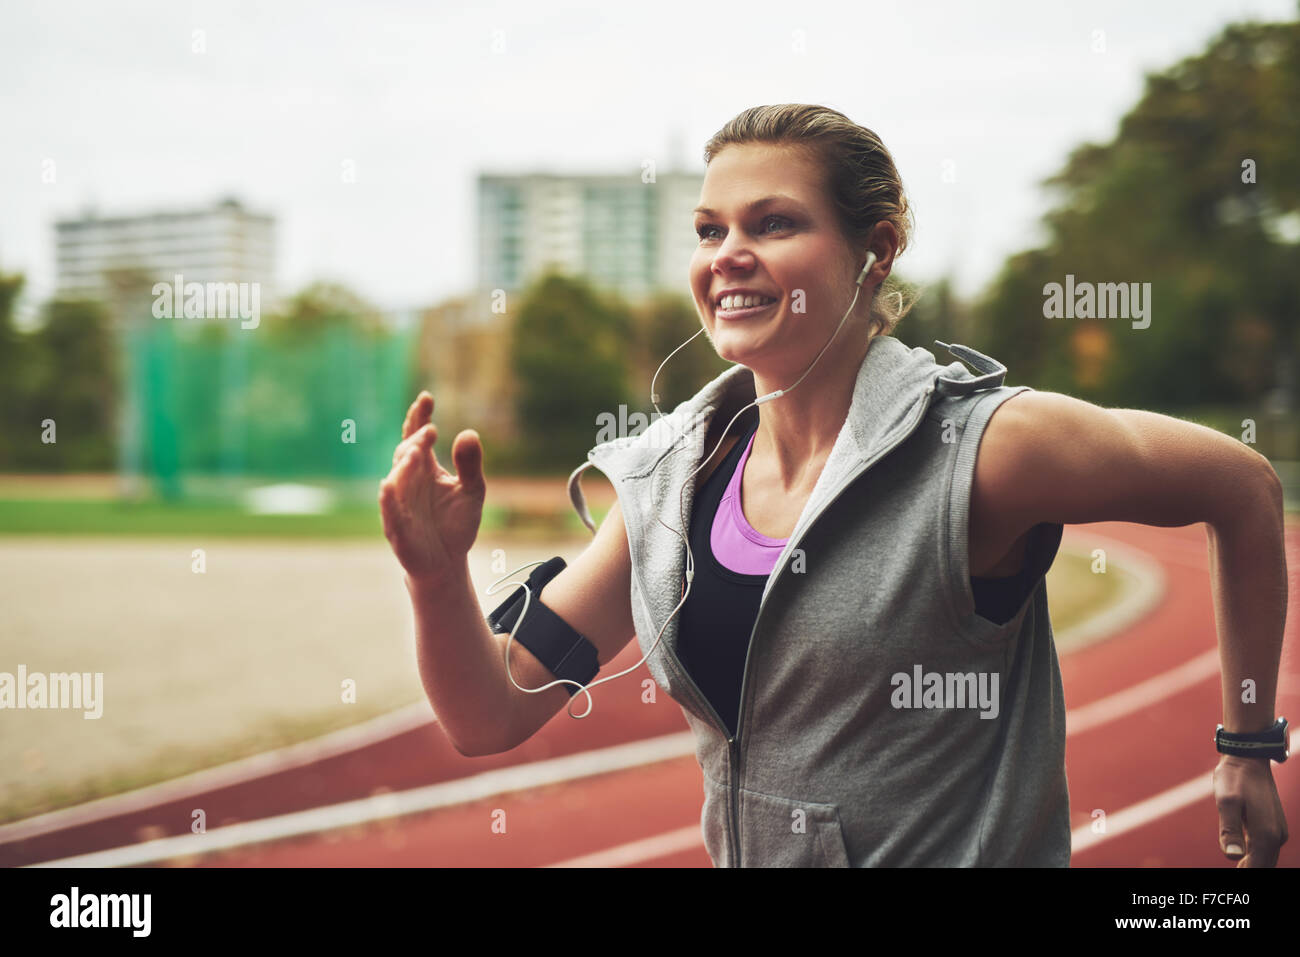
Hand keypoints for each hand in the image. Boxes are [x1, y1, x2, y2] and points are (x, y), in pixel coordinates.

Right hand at [378, 392, 485, 586]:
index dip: (419, 417)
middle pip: (406, 454)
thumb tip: (469, 432)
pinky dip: (389, 499)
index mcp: (425, 468)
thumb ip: (470, 463)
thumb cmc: (456, 522)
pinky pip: (390, 511)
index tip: (426, 398)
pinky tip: (389, 486)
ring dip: (404, 466)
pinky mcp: (397, 528)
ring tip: (417, 452)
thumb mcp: (472, 490)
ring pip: (396, 480)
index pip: (418, 436)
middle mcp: (408, 481)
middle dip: (416, 441)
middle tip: (431, 431)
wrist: (447, 562)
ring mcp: (400, 504)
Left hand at [1213, 754, 1287, 866]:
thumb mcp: (1226, 802)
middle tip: (1234, 872)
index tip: (1235, 874)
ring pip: (1265, 860)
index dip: (1244, 874)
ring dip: (1252, 866)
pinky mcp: (1272, 827)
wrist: (1248, 759)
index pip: (1255, 868)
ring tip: (1238, 870)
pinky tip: (1242, 860)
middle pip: (1262, 867)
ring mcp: (1276, 832)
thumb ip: (1229, 829)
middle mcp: (1275, 836)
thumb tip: (1233, 856)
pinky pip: (1264, 850)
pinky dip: (1255, 858)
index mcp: (1264, 834)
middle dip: (1248, 872)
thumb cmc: (1234, 779)